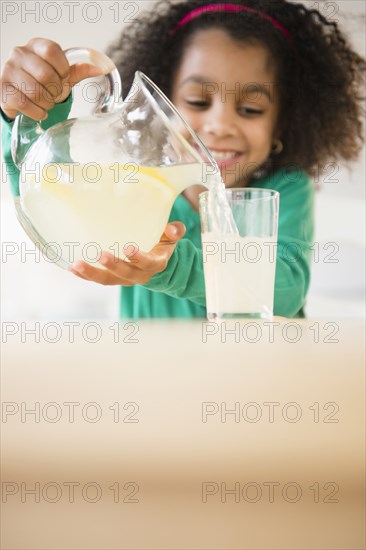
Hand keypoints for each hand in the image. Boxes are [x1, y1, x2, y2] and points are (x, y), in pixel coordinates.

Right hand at [0, 37, 101, 119]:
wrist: (20, 96)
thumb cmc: (43, 83)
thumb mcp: (61, 75)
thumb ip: (78, 71)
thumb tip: (100, 69)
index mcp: (36, 46)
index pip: (52, 51)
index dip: (62, 69)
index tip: (63, 78)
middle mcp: (19, 54)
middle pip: (46, 74)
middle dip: (55, 91)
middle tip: (54, 95)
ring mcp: (8, 70)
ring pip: (35, 91)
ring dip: (46, 103)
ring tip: (46, 103)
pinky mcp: (3, 89)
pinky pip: (24, 103)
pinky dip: (37, 112)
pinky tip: (39, 112)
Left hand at [69, 222, 185, 285]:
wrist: (157, 262)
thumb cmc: (162, 244)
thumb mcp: (171, 237)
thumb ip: (174, 231)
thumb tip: (173, 229)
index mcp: (156, 263)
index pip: (148, 263)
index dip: (139, 258)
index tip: (129, 248)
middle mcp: (140, 275)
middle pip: (126, 274)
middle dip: (113, 266)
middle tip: (100, 255)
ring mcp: (125, 278)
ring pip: (109, 280)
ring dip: (92, 274)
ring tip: (76, 265)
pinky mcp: (113, 278)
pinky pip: (99, 279)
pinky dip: (85, 275)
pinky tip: (72, 268)